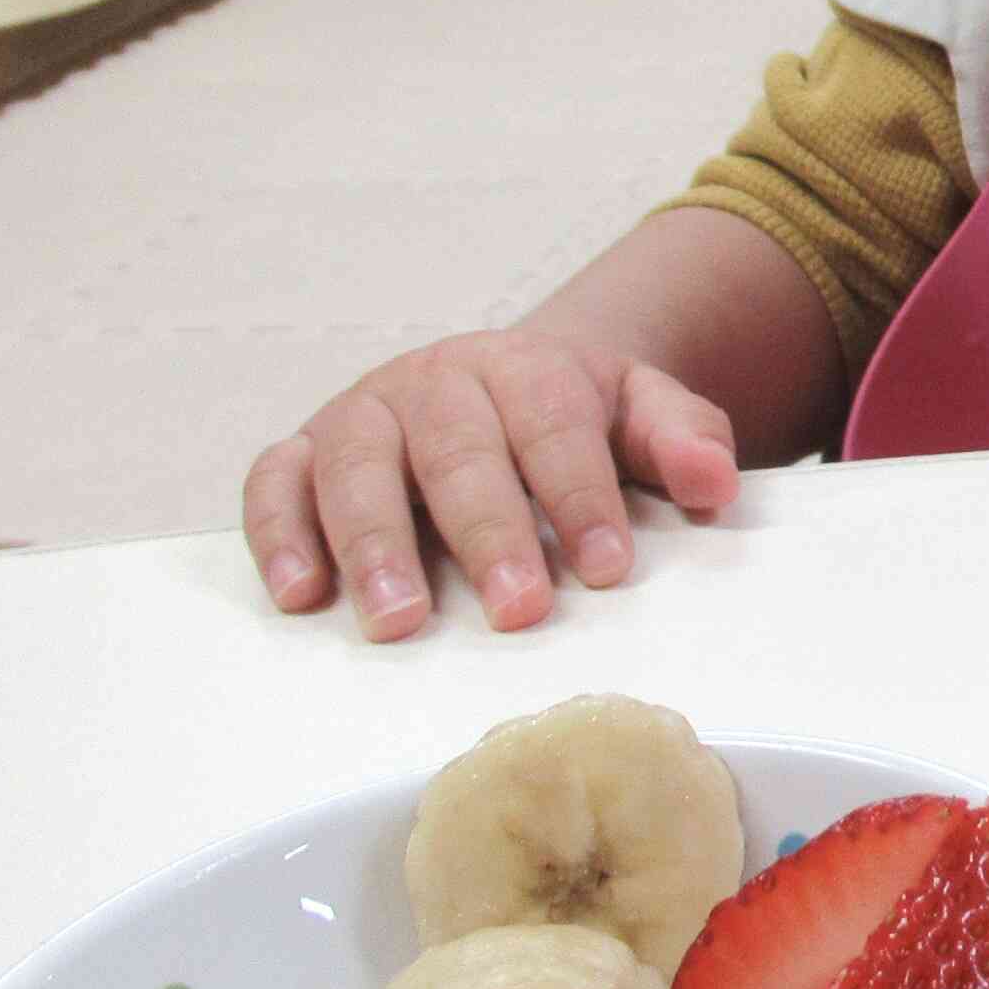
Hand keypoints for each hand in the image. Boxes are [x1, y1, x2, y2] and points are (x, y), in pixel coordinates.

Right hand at [243, 331, 743, 640]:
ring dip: (374, 545)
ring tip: (399, 623)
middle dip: (489, 534)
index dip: (580, 495)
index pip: (552, 426)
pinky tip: (300, 594)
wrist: (502, 379)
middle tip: (517, 610)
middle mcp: (434, 382)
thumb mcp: (642, 411)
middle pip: (457, 452)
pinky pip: (274, 482)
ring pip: (357, 468)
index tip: (606, 568)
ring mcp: (363, 414)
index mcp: (522, 366)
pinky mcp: (304, 449)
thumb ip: (682, 438)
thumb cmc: (573, 415)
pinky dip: (279, 533)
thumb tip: (713, 483)